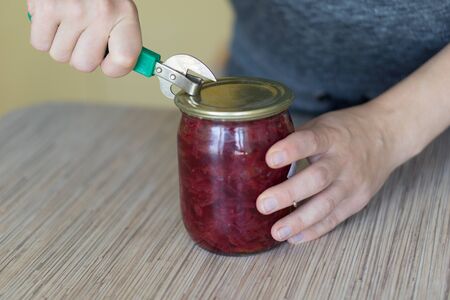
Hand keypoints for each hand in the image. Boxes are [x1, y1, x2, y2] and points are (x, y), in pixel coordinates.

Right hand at [28, 0, 141, 76]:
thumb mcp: (119, 13)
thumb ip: (120, 41)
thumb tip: (112, 68)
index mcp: (125, 15)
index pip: (124, 60)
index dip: (113, 68)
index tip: (107, 62)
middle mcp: (102, 12)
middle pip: (85, 64)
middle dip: (80, 54)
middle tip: (82, 33)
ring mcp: (74, 10)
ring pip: (61, 55)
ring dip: (61, 44)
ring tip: (68, 21)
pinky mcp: (47, 6)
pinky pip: (40, 43)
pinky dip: (44, 35)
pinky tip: (54, 18)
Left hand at [256, 104, 405, 243]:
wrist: (386, 135)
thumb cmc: (344, 130)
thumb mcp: (322, 125)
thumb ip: (295, 140)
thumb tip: (258, 156)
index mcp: (330, 136)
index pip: (310, 141)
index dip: (290, 150)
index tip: (270, 158)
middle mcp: (343, 160)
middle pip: (317, 179)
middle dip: (289, 193)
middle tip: (263, 205)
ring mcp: (353, 183)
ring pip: (326, 204)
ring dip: (299, 220)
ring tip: (277, 232)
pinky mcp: (357, 200)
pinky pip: (335, 218)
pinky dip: (314, 230)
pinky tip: (295, 238)